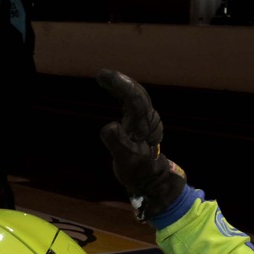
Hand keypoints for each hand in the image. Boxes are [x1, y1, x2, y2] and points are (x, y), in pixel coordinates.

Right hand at [96, 69, 188, 222]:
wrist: (151, 179)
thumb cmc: (137, 171)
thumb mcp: (124, 161)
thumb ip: (116, 143)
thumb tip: (108, 126)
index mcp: (144, 124)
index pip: (133, 99)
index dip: (120, 85)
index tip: (103, 76)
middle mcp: (147, 118)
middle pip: (136, 94)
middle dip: (121, 82)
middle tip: (102, 74)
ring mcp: (146, 120)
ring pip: (136, 97)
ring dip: (122, 86)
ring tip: (106, 79)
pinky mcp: (141, 124)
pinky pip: (133, 104)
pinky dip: (123, 95)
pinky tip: (115, 92)